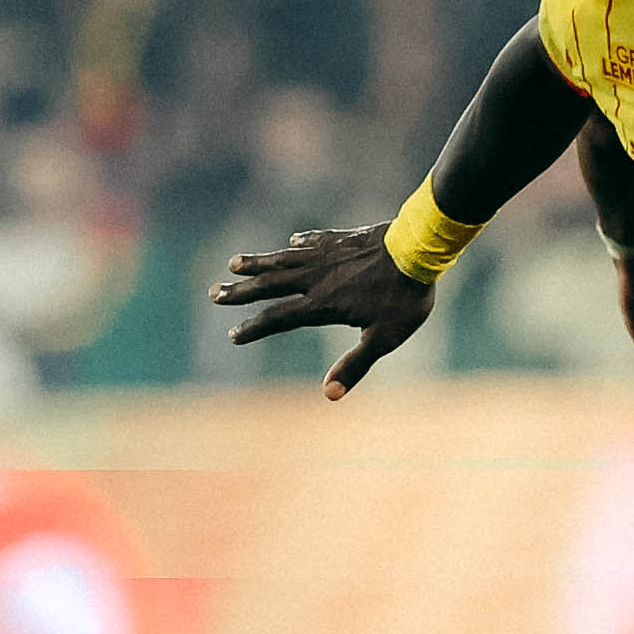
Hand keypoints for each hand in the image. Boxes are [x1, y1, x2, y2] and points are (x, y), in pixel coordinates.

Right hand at [213, 225, 436, 395]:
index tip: (233, 334)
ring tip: (234, 263)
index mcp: (321, 304)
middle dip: (240, 291)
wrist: (418, 250)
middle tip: (214, 293)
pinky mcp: (342, 239)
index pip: (278, 318)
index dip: (254, 328)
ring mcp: (327, 255)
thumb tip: (329, 394)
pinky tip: (292, 241)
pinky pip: (313, 241)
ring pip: (284, 259)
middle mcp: (316, 277)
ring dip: (258, 262)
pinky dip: (299, 243)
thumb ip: (355, 366)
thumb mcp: (382, 339)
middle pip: (270, 285)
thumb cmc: (403, 300)